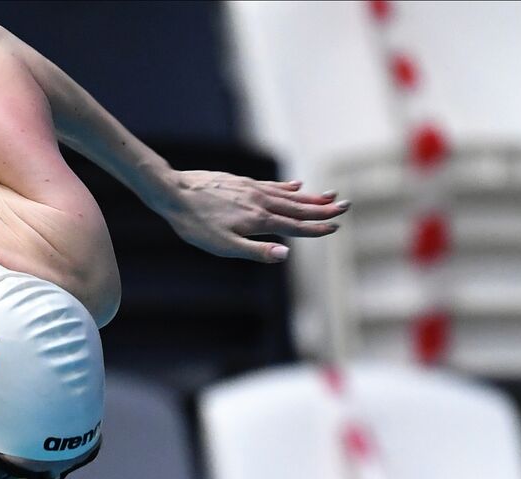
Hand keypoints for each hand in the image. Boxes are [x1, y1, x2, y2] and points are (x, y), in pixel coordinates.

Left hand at [158, 170, 348, 263]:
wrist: (175, 192)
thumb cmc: (195, 225)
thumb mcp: (223, 246)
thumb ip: (255, 251)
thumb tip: (286, 254)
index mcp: (259, 220)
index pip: (295, 226)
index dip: (316, 228)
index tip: (335, 228)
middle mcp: (261, 202)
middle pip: (298, 207)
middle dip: (323, 208)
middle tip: (346, 206)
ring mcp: (252, 189)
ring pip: (288, 194)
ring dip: (311, 196)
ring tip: (330, 194)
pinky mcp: (242, 182)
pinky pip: (272, 185)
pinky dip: (288, 186)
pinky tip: (297, 184)